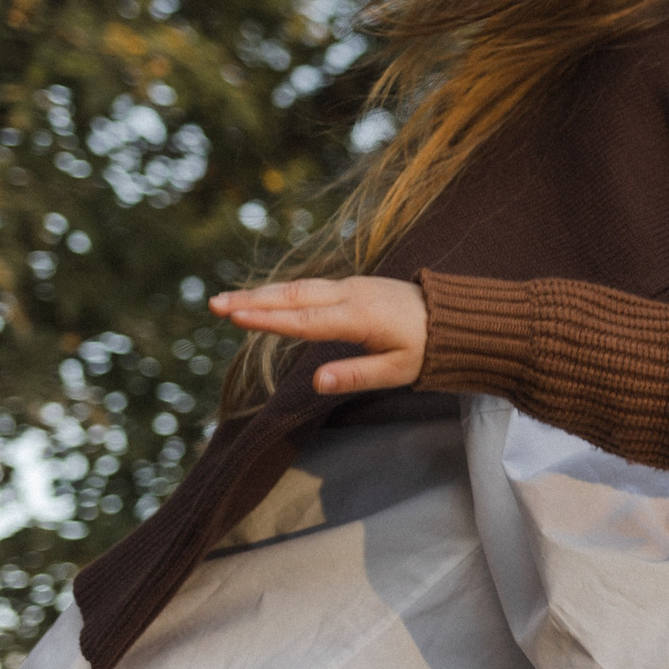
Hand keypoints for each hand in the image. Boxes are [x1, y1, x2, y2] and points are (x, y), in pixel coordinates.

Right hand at [210, 276, 428, 393]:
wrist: (455, 317)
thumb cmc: (429, 348)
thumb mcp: (398, 370)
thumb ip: (356, 375)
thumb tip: (316, 383)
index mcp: (360, 317)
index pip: (306, 320)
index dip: (269, 320)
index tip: (235, 317)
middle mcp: (351, 294)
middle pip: (293, 297)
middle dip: (252, 301)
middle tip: (213, 305)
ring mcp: (351, 286)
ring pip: (300, 288)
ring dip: (262, 294)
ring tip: (226, 301)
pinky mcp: (353, 285)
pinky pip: (311, 287)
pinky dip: (282, 291)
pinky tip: (263, 297)